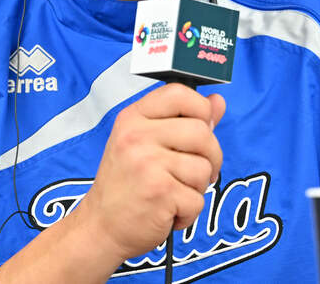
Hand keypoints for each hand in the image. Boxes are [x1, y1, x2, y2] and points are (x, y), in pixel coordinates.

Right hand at [76, 83, 225, 261]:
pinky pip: (198, 199)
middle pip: (201, 131)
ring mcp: (147, 163)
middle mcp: (136, 136)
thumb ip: (184, 120)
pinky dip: (189, 212)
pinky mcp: (159, 192)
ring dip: (198, 187)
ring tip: (174, 193)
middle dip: (211, 156)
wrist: (101, 226)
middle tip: (197, 172)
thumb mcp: (146, 143)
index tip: (201, 129)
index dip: (200, 109)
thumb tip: (218, 101)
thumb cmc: (126, 183)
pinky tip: (168, 211)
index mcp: (132, 118)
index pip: (178, 92)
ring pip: (203, 167)